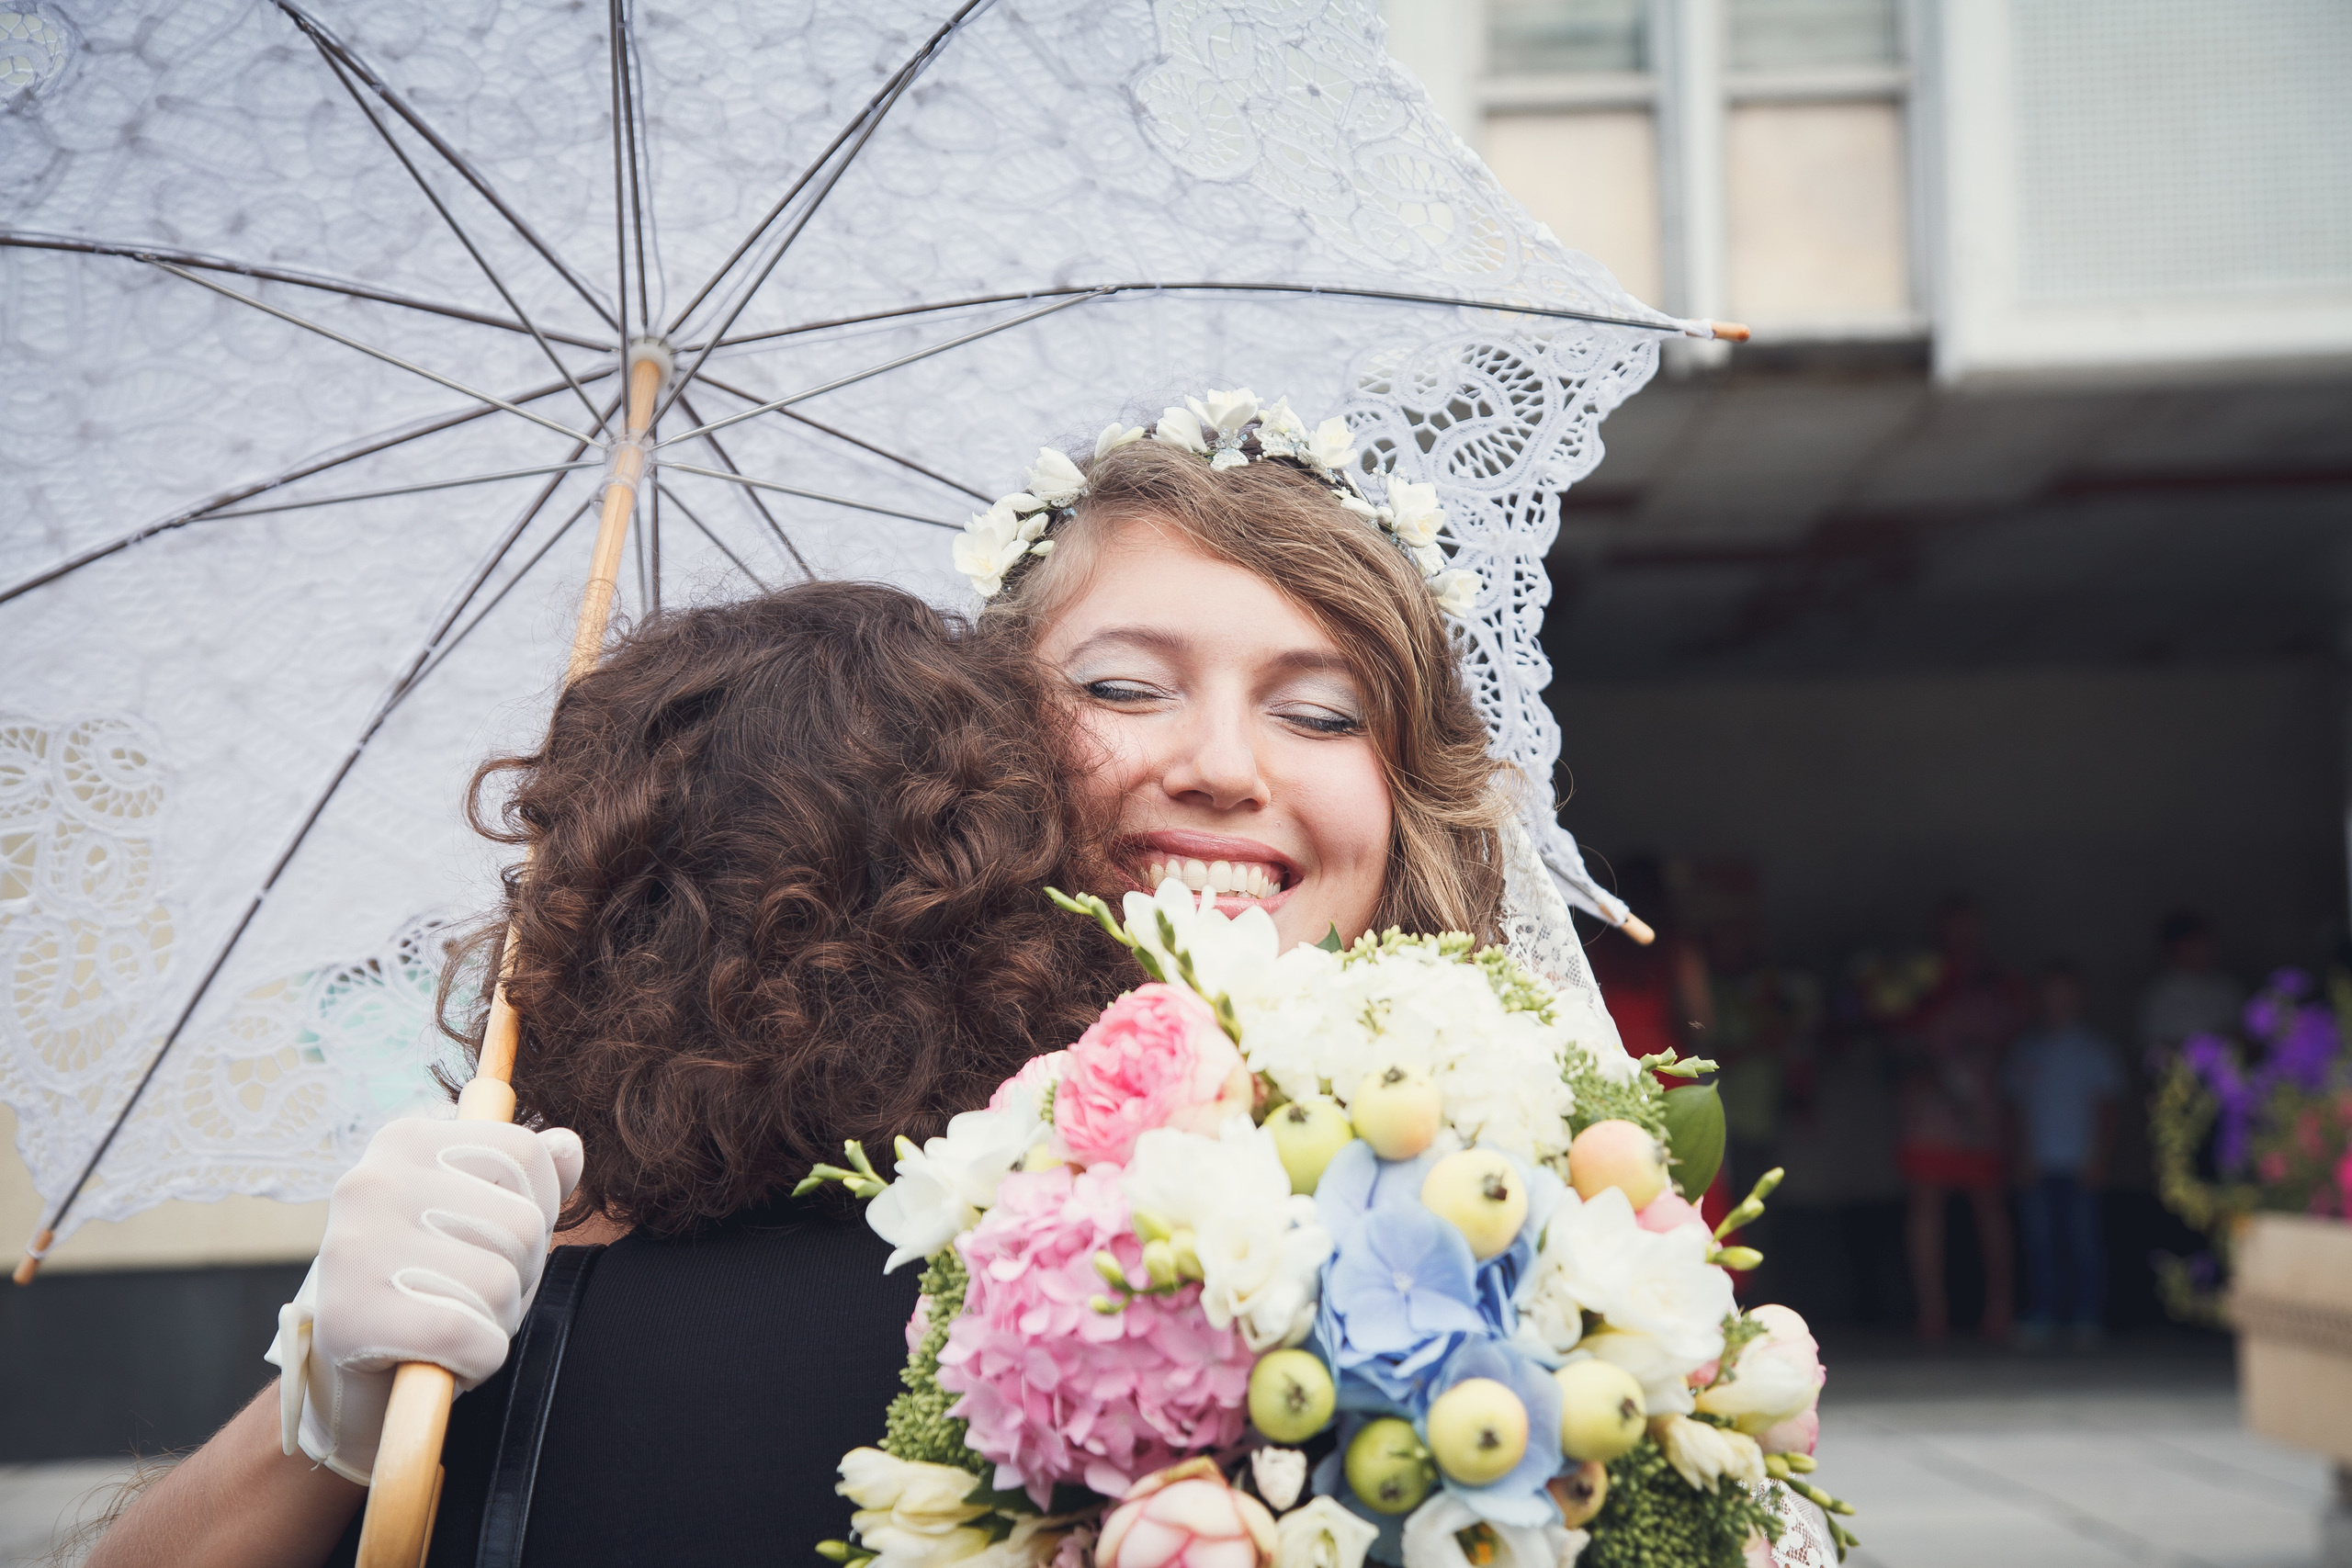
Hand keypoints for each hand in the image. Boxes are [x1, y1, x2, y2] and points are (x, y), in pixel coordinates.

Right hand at [265, 1117, 582, 1483]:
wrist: (347, 1380)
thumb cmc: (425, 1286)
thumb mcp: (478, 1218)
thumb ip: (526, 1179)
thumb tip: (568, 1146)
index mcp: (403, 1141)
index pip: (524, 1151)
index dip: (539, 1208)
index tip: (497, 1240)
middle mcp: (372, 1181)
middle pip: (522, 1223)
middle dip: (518, 1272)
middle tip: (466, 1294)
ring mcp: (356, 1247)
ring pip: (501, 1282)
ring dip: (495, 1319)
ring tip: (448, 1321)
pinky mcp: (354, 1316)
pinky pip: (471, 1336)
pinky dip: (475, 1360)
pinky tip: (437, 1357)